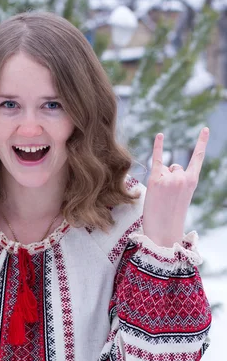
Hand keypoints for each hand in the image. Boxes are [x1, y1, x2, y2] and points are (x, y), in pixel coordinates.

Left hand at [142, 127, 208, 247]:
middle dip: (170, 178)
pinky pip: (156, 159)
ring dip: (161, 179)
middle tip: (167, 197)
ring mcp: (169, 178)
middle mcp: (182, 177)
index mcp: (192, 181)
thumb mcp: (181, 196)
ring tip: (160, 197)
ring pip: (165, 169)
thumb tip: (168, 167)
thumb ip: (177, 178)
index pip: (197, 158)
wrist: (163, 232)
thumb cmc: (171, 216)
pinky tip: (160, 135)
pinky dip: (158, 147)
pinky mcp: (155, 180)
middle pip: (175, 167)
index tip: (205, 128)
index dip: (201, 142)